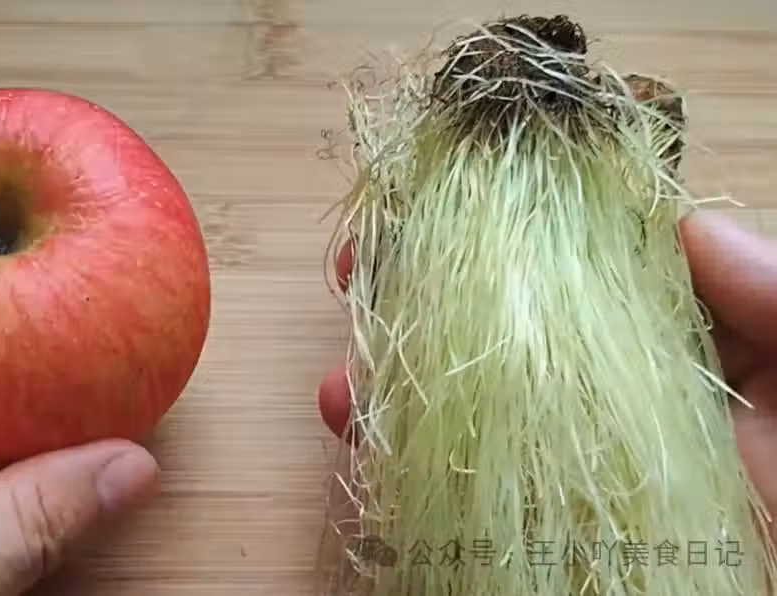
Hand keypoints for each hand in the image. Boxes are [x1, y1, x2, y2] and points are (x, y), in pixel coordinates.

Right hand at [317, 211, 776, 536]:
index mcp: (663, 353)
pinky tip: (354, 426)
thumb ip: (771, 298)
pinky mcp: (527, 523)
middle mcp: (595, 398)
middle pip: (489, 330)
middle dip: (414, 294)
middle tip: (360, 266)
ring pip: (451, 401)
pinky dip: (388, 453)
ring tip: (345, 369)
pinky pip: (444, 482)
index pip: (569, 273)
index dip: (503, 231)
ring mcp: (558, 462)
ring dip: (383, 376)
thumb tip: (688, 224)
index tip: (439, 199)